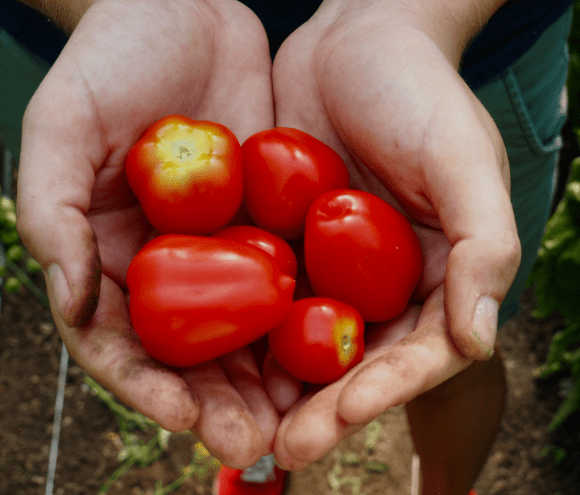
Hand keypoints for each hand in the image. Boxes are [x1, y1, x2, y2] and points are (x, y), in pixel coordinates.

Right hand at [16, 0, 277, 467]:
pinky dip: (304, 318)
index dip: (151, 388)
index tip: (186, 420)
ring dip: (268, 379)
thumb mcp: (61, 126)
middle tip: (256, 443)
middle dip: (219, 402)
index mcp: (108, 257)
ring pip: (244, 330)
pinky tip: (331, 349)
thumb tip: (70, 302)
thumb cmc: (110, 60)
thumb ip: (53, 214)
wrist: (184, 8)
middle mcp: (166, 265)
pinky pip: (286, 279)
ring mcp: (220, 248)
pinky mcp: (266, 223)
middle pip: (190, 354)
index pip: (122, 344)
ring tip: (300, 419)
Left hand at [270, 0, 519, 467]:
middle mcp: (385, 282)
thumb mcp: (464, 159)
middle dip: (322, 408)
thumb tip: (480, 337)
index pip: (416, 352)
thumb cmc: (420, 93)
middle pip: (356, 361)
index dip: (382, 391)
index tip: (340, 418)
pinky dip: (243, 329)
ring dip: (276, 386)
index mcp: (437, 275)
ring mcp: (332, 266)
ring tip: (240, 424)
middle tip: (282, 446)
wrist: (356, 40)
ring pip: (305, 340)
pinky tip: (212, 358)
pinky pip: (264, 294)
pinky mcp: (286, 241)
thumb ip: (484, 245)